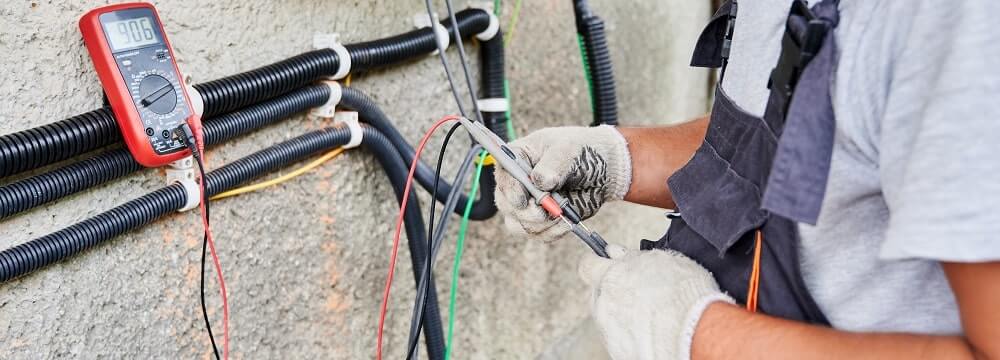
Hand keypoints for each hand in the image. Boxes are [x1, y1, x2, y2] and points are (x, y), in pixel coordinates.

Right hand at [494, 125, 631, 240]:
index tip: (523, 200)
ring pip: (518, 225)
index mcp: (518, 158)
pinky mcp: (541, 221)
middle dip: (525, 212)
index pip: (503, 175)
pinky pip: (538, 235)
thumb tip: (542, 182)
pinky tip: (567, 223)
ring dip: (540, 224)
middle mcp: (516, 183)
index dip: (510, 190)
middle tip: (544, 212)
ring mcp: (526, 205)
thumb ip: (554, 163)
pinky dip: (552, 232)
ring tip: (562, 214)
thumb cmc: (581, 152)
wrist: (603, 170)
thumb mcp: (569, 149)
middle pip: (505, 205)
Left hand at [579, 245, 732, 359]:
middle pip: (597, 293)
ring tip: (650, 314)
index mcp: (609, 277)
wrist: (693, 332)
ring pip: (608, 316)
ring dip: (622, 312)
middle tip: (636, 289)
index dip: (597, 263)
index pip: (587, 265)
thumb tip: (616, 252)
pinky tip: (652, 330)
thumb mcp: (660, 260)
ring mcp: (608, 329)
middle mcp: (603, 304)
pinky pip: (619, 337)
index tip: (604, 262)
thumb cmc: (682, 295)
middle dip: (612, 289)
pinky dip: (631, 333)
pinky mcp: (618, 350)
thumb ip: (631, 257)